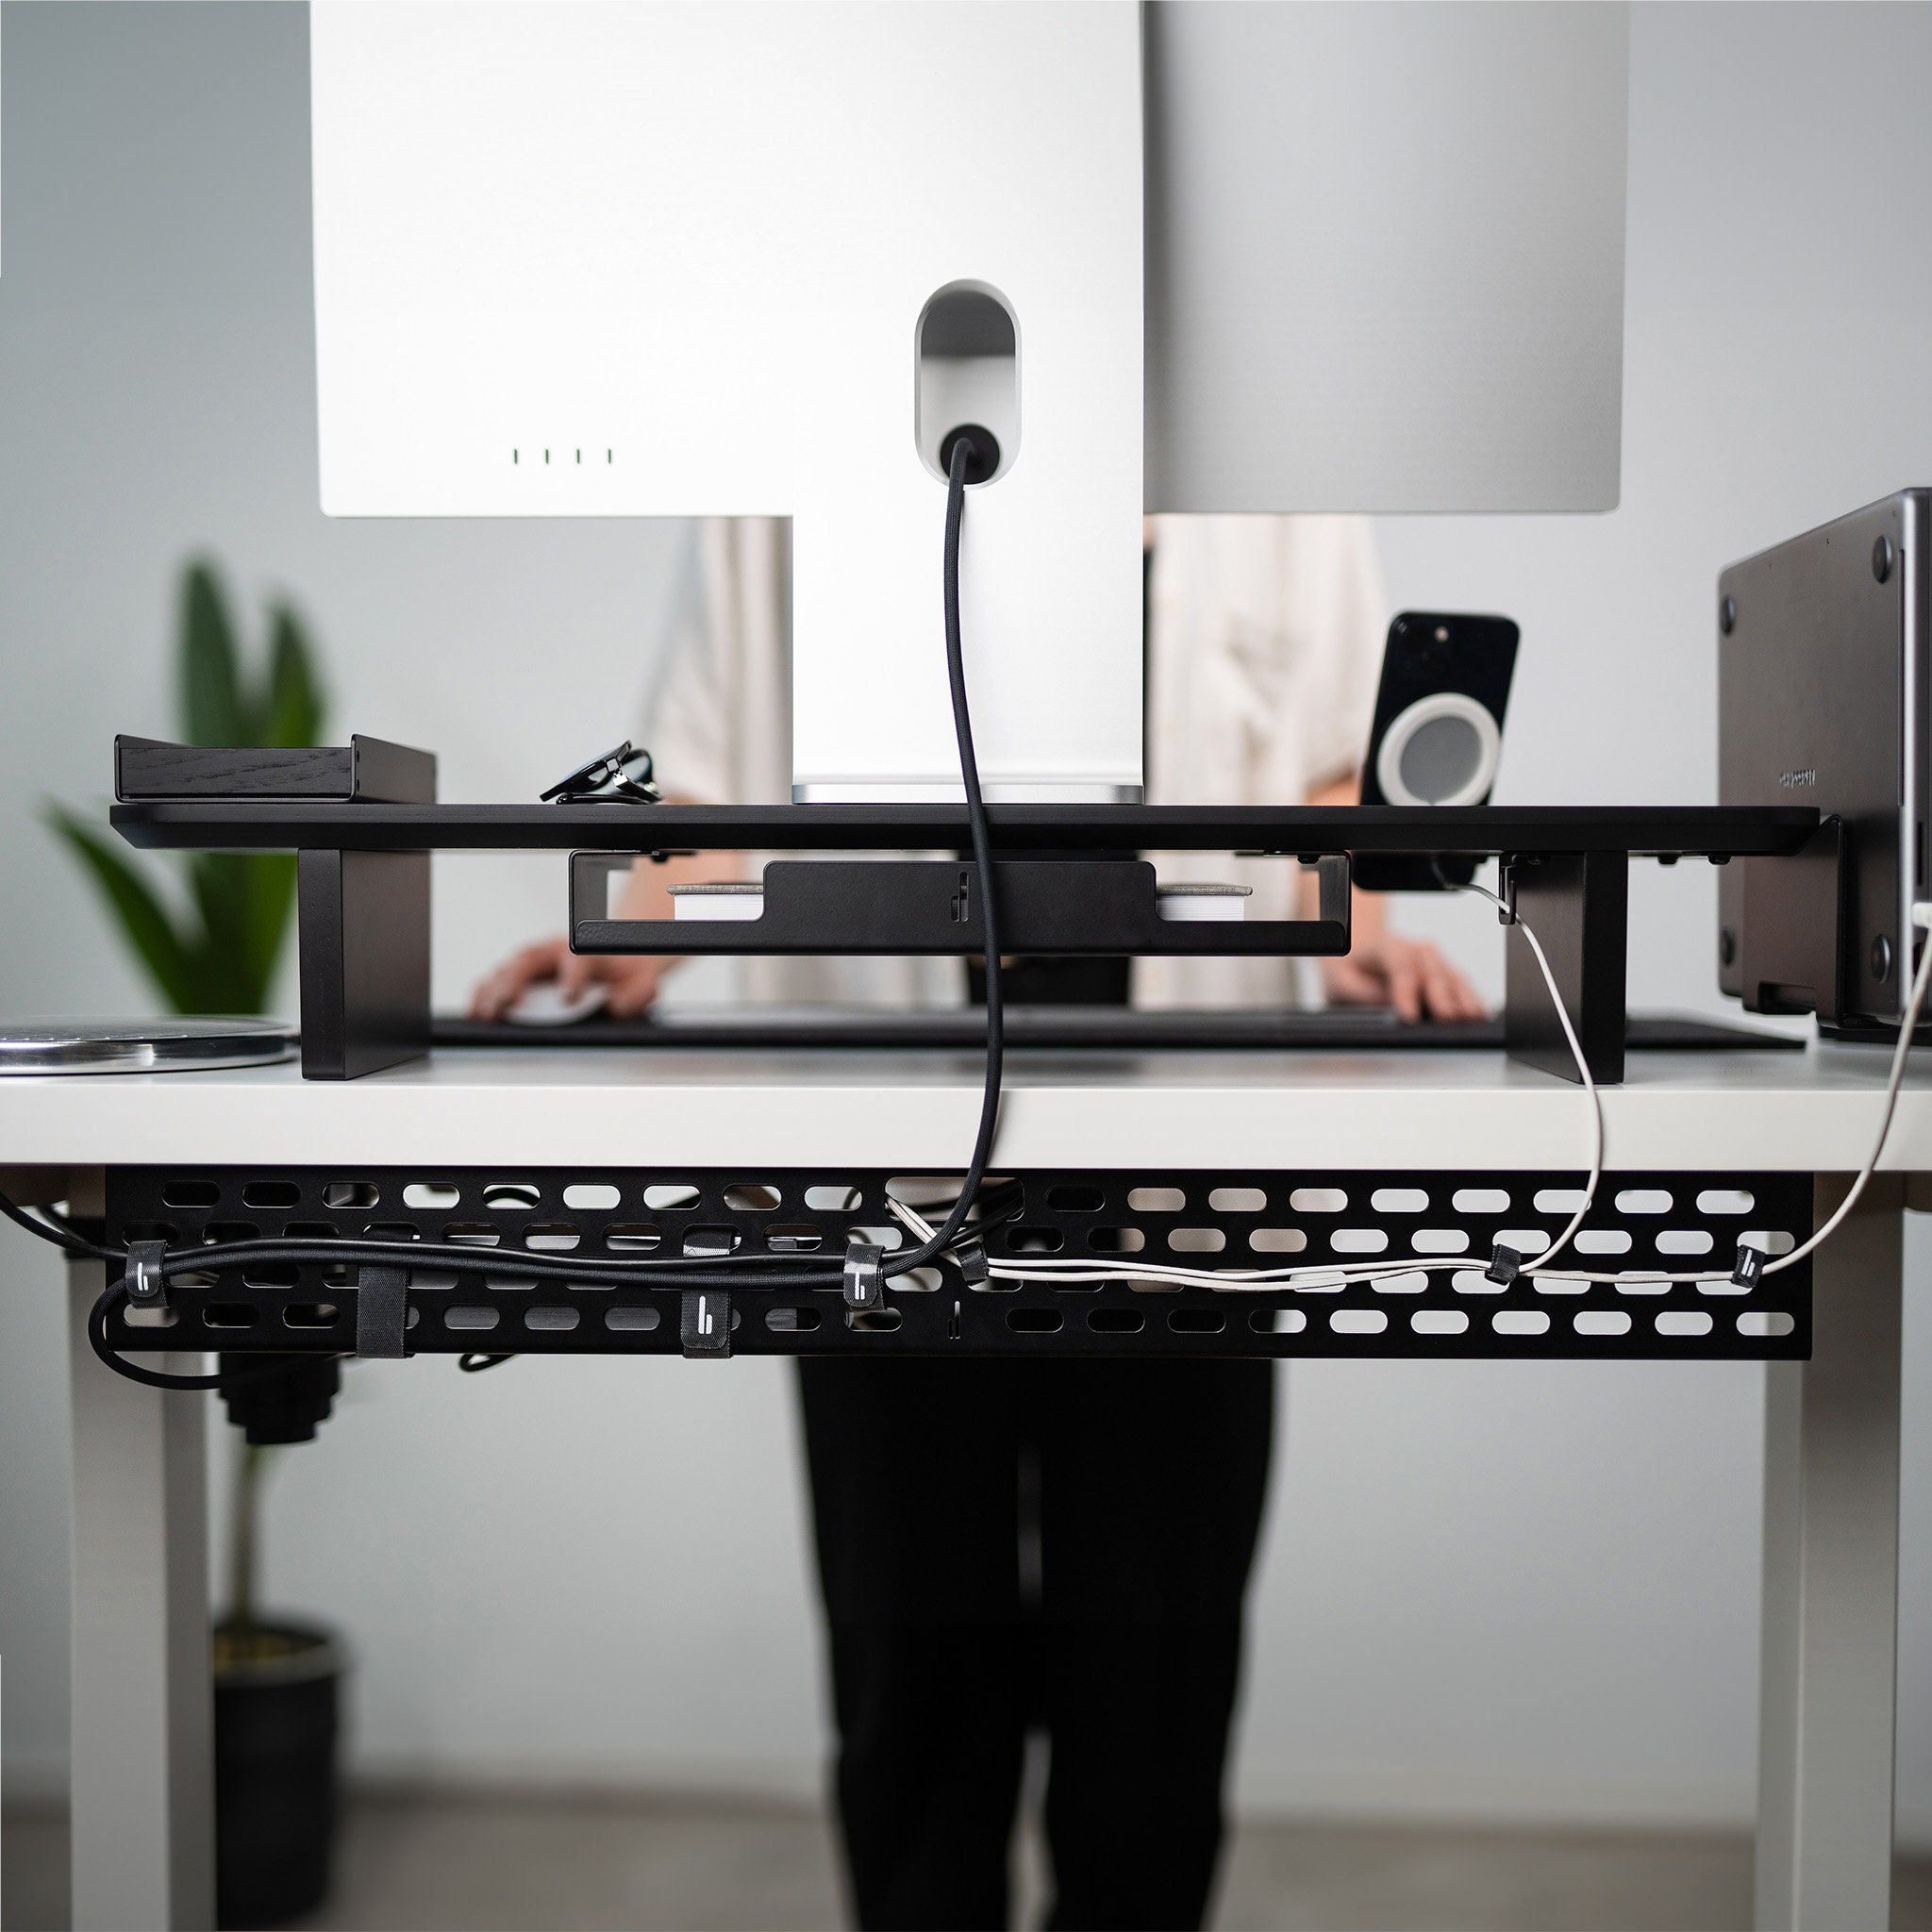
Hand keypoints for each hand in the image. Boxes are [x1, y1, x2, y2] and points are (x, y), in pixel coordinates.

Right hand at [469, 937, 674, 1020]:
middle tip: (506, 1003)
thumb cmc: (627, 971)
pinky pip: (497, 978)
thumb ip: (636, 994)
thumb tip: (616, 1007)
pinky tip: (476, 1011)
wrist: (619, 956)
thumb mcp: (643, 983)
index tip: (569, 997)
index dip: (572, 977)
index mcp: (587, 950)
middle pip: (530, 960)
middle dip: (516, 981)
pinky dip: (484, 993)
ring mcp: (536, 960)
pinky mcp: (522, 972)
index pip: (578, 958)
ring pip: (508, 968)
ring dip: (494, 990)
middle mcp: (555, 949)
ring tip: (485, 1012)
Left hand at [1321, 934, 1485, 1022]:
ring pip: (1451, 975)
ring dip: (1461, 996)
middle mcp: (1414, 949)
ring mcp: (1433, 961)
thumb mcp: (1341, 984)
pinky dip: (1470, 999)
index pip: (1400, 963)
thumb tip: (1384, 1008)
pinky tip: (1477, 1013)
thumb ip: (1359, 994)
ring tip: (1469, 1017)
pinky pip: (1461, 984)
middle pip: (1431, 968)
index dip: (1405, 989)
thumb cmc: (1350, 975)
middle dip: (1439, 994)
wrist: (1357, 967)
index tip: (1408, 1015)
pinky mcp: (1445, 974)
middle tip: (1445, 1018)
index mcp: (1386, 946)